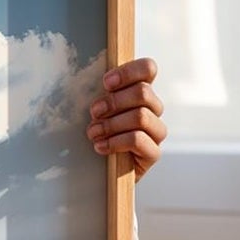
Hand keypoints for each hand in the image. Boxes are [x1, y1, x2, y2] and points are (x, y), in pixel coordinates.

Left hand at [86, 56, 165, 178]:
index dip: (129, 72)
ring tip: (93, 133)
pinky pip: (138, 140)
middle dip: (114, 101)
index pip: (148, 69)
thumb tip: (84, 81)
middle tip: (94, 112)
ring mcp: (156, 131)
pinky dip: (116, 142)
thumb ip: (100, 94)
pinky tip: (100, 147)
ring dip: (112, 123)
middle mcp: (153, 109)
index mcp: (140, 92)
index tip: (106, 83)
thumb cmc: (98, 132)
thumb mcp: (97, 109)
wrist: (102, 171)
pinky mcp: (153, 153)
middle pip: (144, 92)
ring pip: (141, 116)